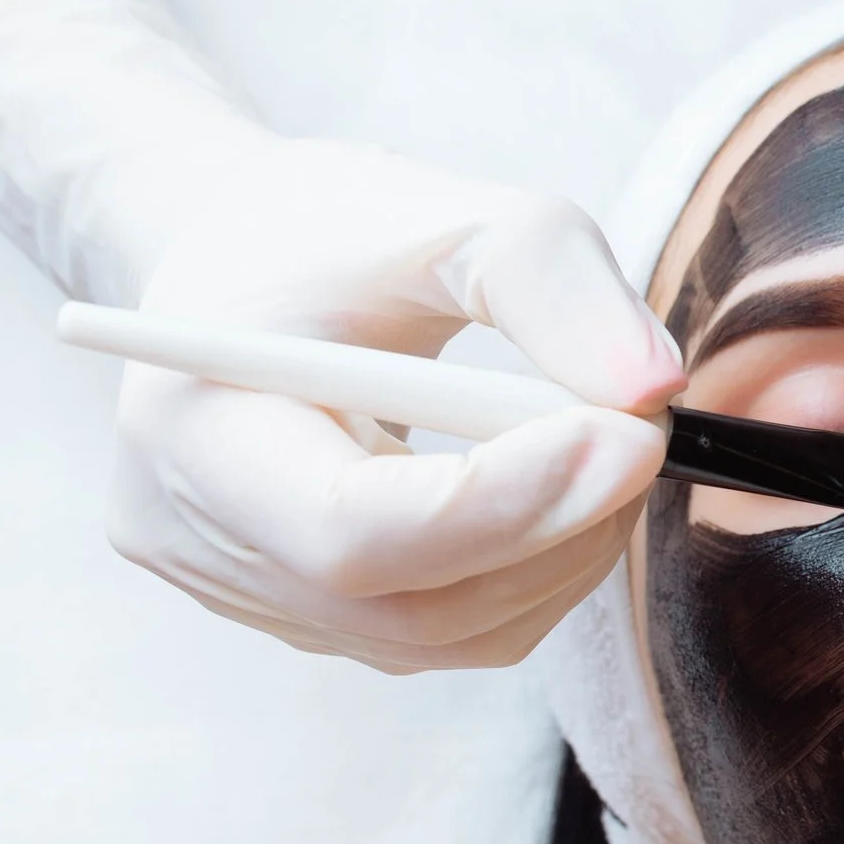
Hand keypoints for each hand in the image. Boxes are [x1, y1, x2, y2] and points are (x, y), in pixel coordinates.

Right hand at [0, 0, 681, 668]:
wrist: (246, 271)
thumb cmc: (325, 232)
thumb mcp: (433, 209)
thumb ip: (545, 277)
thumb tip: (651, 388)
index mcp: (192, 432)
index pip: (350, 531)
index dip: (503, 502)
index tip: (630, 434)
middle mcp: (203, 544)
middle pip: (412, 604)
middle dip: (559, 526)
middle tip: (650, 432)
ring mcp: (259, 599)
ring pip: (451, 633)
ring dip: (564, 551)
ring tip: (607, 443)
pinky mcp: (320, 619)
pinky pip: (456, 634)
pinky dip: (535, 570)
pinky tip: (560, 488)